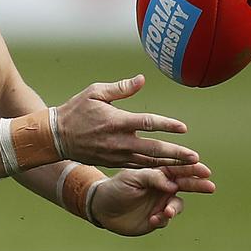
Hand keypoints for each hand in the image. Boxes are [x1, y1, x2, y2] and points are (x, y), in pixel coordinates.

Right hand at [55, 75, 195, 168]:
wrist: (56, 137)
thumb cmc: (75, 110)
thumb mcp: (94, 93)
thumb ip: (120, 88)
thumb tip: (142, 79)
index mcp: (116, 121)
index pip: (147, 123)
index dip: (166, 125)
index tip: (183, 128)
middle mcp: (118, 141)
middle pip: (153, 149)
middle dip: (176, 154)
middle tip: (195, 158)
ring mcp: (116, 154)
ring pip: (148, 161)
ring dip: (169, 164)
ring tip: (188, 167)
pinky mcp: (113, 163)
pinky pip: (138, 167)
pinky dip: (154, 169)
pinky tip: (167, 170)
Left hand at [90, 163, 215, 235]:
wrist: (101, 208)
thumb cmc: (115, 187)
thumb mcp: (131, 178)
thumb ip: (151, 178)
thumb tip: (172, 184)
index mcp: (158, 173)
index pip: (178, 169)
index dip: (193, 169)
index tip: (204, 170)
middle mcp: (163, 187)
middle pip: (186, 185)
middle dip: (198, 185)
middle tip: (210, 186)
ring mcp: (161, 203)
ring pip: (177, 204)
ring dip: (175, 207)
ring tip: (167, 211)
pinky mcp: (157, 218)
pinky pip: (166, 219)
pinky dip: (162, 219)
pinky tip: (152, 218)